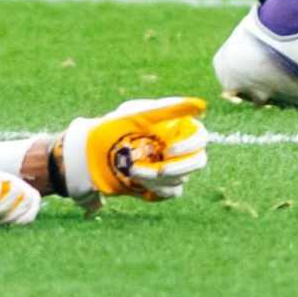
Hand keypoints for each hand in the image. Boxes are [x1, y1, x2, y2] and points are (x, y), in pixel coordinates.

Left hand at [58, 96, 210, 210]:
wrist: (96, 150)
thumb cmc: (118, 125)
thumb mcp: (139, 112)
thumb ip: (169, 107)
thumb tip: (201, 104)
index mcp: (177, 128)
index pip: (200, 138)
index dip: (190, 145)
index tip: (169, 149)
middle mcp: (179, 149)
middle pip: (197, 162)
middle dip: (178, 168)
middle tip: (159, 169)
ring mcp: (173, 168)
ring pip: (182, 179)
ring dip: (159, 178)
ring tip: (134, 172)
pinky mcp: (163, 185)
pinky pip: (171, 192)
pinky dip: (157, 189)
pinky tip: (138, 183)